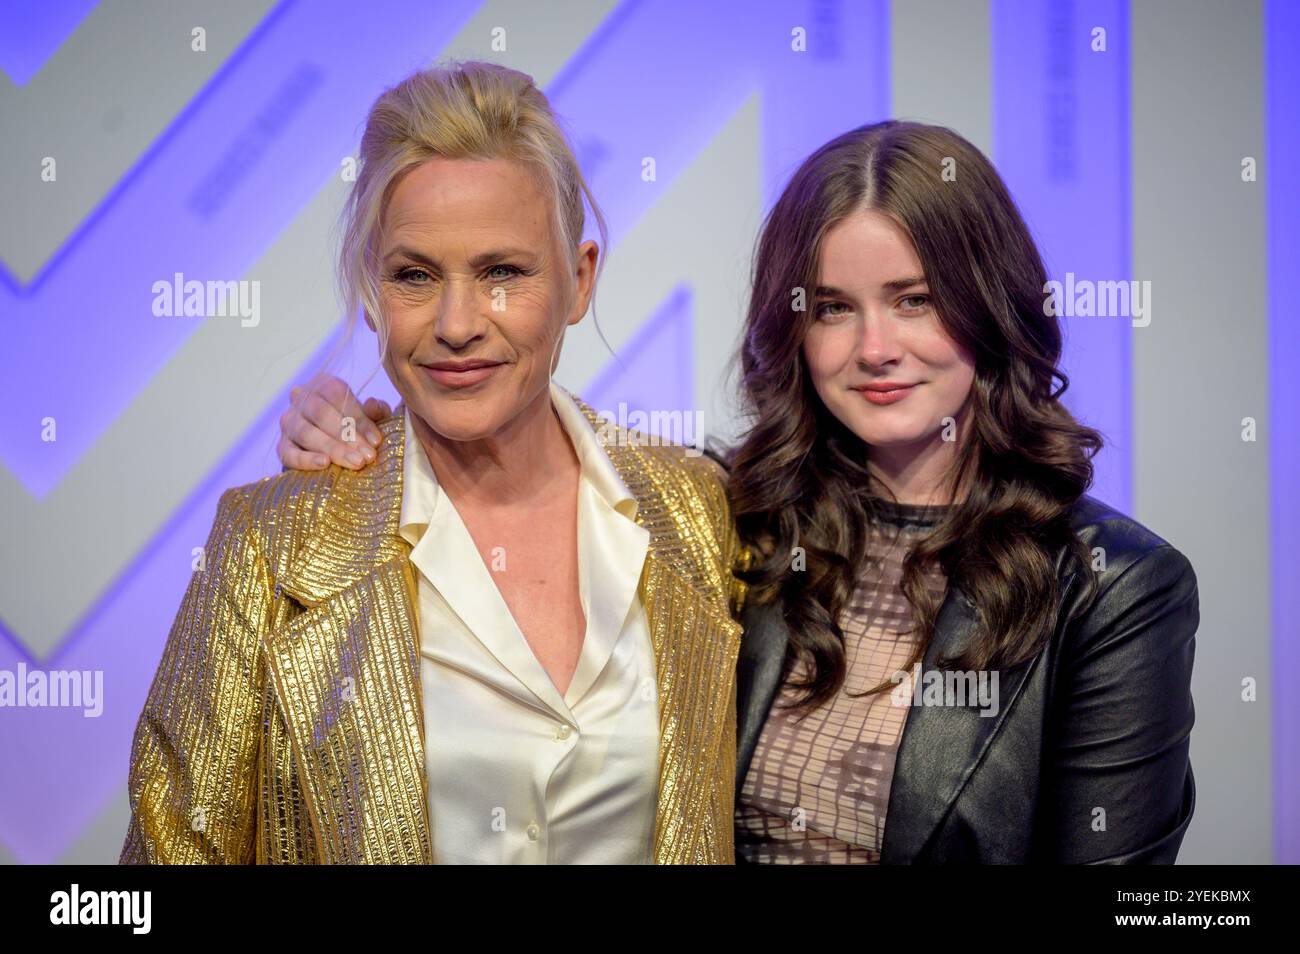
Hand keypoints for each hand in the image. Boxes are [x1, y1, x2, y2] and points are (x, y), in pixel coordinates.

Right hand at [277, 372, 391, 469]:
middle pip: (321, 413)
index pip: (338, 395)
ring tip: (355, 463)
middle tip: (367, 456)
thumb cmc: (357, 425)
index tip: (376, 441)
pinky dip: (305, 459)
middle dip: (347, 436)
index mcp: (324, 385)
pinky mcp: (281, 445)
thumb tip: (373, 404)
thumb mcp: (372, 416)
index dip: (359, 418)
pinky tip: (324, 464)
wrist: (335, 446)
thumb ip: (376, 411)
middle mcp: (301, 398)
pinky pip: (288, 453)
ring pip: (306, 433)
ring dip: (333, 449)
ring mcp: (289, 421)